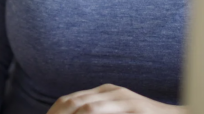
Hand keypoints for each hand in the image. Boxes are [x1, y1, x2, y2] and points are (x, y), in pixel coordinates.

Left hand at [48, 84, 183, 113]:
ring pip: (86, 108)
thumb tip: (73, 112)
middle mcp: (112, 93)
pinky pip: (99, 112)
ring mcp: (124, 101)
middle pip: (73, 103)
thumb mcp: (119, 112)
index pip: (68, 101)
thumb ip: (98, 110)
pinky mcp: (135, 110)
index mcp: (104, 92)